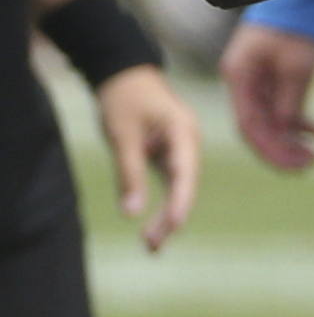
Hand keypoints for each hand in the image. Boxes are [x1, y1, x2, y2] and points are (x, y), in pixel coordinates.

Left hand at [96, 64, 200, 250]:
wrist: (123, 70)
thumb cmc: (123, 97)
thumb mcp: (122, 135)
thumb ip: (129, 173)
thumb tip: (132, 213)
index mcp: (183, 131)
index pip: (185, 173)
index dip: (180, 203)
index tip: (174, 227)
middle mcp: (189, 141)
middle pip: (186, 185)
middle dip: (171, 216)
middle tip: (151, 246)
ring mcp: (182, 146)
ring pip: (180, 187)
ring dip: (167, 214)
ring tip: (151, 245)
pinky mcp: (171, 151)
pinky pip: (172, 181)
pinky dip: (164, 201)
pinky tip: (154, 224)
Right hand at [221, 23, 313, 169]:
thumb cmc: (295, 26)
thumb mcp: (297, 66)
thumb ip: (289, 101)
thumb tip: (286, 133)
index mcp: (239, 77)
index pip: (249, 126)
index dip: (272, 150)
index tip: (298, 164)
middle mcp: (241, 82)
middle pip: (256, 129)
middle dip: (282, 150)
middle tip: (311, 163)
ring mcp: (253, 81)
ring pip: (268, 122)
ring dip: (290, 139)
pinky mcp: (268, 79)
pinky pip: (278, 109)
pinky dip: (296, 122)